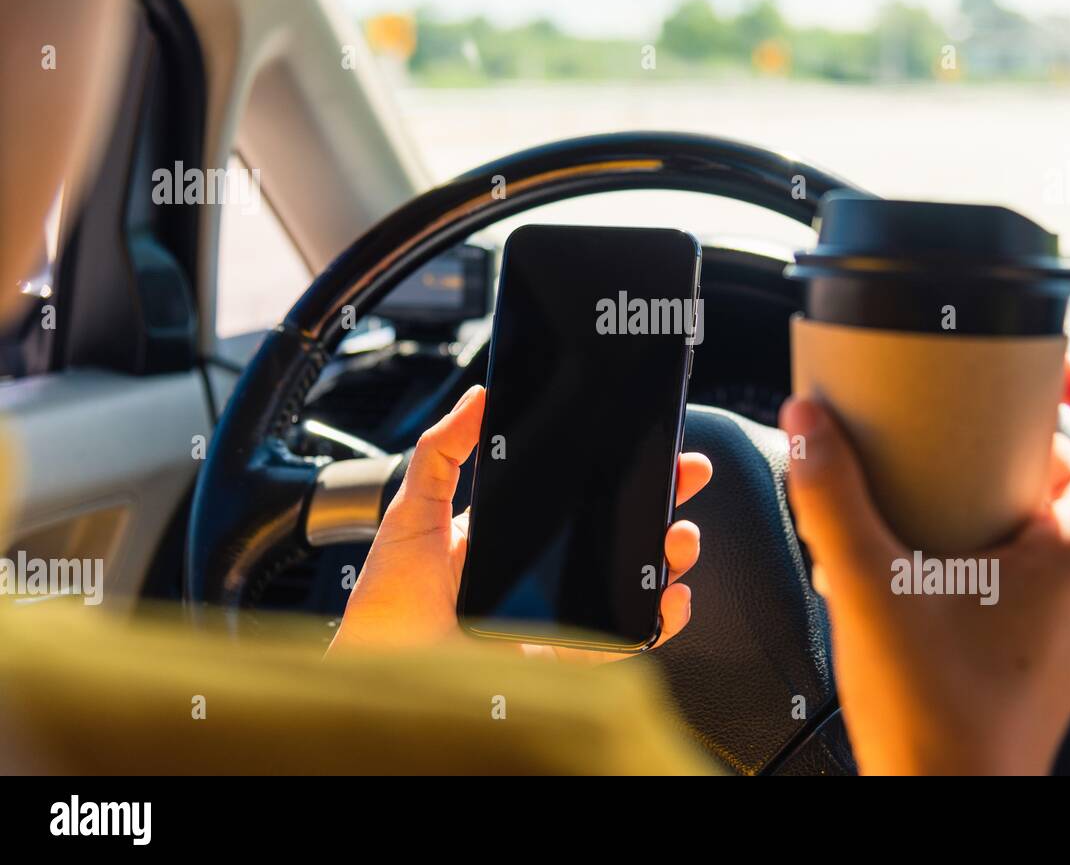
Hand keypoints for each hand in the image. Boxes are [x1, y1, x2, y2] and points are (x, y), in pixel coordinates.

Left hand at [328, 385, 711, 661]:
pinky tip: (671, 597)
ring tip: (679, 534)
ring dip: (669, 554)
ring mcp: (562, 612)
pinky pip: (625, 637)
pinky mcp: (569, 654)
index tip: (648, 443)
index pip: (579, 493)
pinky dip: (659, 620)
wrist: (383, 674)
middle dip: (661, 500)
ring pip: (632, 579)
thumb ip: (443, 452)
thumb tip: (478, 397)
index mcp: (514, 533)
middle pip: (618, 530)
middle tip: (685, 475)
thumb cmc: (388, 604)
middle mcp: (544, 571)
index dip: (618, 470)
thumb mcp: (413, 511)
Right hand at [779, 360, 1069, 774]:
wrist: (945, 801)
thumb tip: (807, 425)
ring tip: (946, 482)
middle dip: (1029, 444)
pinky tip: (934, 554)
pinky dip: (1003, 541)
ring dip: (1012, 494)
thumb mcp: (869, 587)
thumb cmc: (936, 719)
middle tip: (972, 423)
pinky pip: (1043, 571)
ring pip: (1064, 529)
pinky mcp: (1047, 649)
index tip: (1051, 370)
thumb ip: (830, 499)